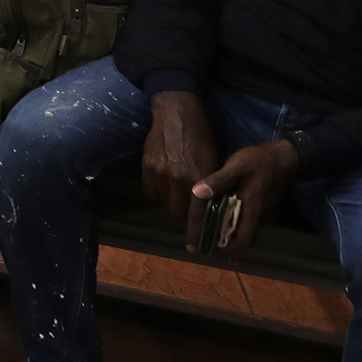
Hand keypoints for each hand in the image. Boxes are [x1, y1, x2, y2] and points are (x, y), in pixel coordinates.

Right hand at [140, 90, 217, 220]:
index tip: (194, 247)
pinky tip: (165, 180)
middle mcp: (178, 178)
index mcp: (199, 178)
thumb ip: (211, 185)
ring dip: (170, 199)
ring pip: (163, 201)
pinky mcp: (147, 166)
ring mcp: (160, 173)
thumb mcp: (214, 160)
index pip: (196, 214)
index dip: (195, 232)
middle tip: (188, 207)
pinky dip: (158, 190)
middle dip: (183, 213)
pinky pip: (151, 190)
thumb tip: (210, 206)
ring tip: (176, 187)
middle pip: (177, 211)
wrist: (177, 115)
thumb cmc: (202, 137)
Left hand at [189, 138, 300, 253]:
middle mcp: (261, 217)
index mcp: (254, 212)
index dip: (226, 249)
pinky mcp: (266, 206)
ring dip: (230, 232)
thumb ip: (217, 181)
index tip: (207, 249)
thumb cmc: (260, 162)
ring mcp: (265, 212)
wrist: (286, 155)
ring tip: (210, 228)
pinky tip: (224, 213)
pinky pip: (250, 220)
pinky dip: (236, 222)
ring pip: (247, 230)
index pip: (243, 241)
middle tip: (204, 239)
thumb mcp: (236, 168)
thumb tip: (196, 192)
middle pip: (244, 239)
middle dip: (224, 242)